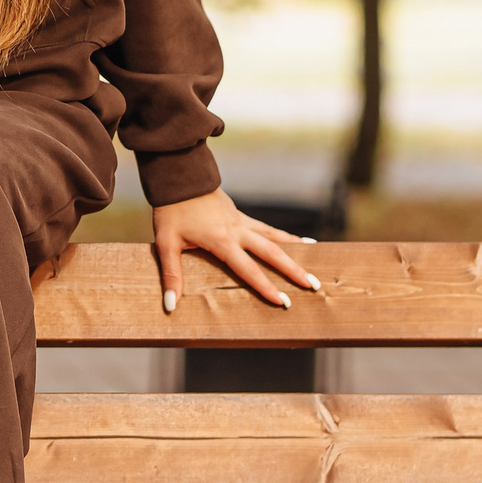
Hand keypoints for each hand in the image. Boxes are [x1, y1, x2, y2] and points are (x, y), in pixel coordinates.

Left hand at [150, 189, 320, 313]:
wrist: (178, 177)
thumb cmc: (170, 211)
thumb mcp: (166, 243)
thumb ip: (171, 275)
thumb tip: (170, 305)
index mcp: (221, 241)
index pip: (249, 270)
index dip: (266, 287)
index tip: (283, 302)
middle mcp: (237, 230)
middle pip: (272, 253)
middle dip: (293, 271)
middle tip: (314, 286)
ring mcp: (241, 221)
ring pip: (275, 238)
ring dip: (295, 251)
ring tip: (315, 261)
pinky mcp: (240, 214)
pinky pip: (267, 228)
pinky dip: (283, 236)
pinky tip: (297, 240)